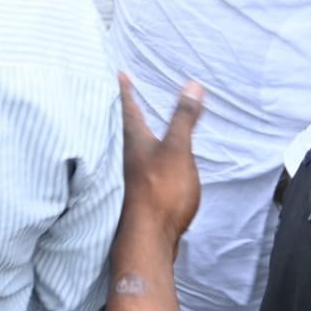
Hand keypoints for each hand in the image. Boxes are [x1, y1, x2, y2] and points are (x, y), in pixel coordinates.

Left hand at [118, 73, 203, 248]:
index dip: (125, 89)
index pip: (127, 107)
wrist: (149, 237)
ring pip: (130, 146)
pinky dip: (145, 154)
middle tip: (123, 93)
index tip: (119, 73)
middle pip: (123, 126)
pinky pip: (140, 164)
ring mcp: (131, 175)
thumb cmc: (161, 189)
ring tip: (137, 122)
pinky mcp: (140, 192)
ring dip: (134, 132)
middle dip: (125, 109)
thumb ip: (184, 118)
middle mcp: (127, 154)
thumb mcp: (178, 149)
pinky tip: (152, 161)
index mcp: (133, 140)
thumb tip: (192, 84)